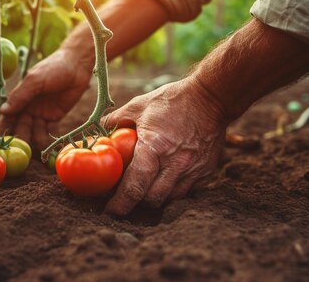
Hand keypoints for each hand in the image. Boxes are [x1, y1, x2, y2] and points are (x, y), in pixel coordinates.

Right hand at [0, 48, 92, 150]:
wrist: (77, 66)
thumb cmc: (53, 68)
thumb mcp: (35, 80)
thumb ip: (21, 95)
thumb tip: (3, 110)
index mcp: (19, 98)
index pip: (7, 116)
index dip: (3, 128)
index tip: (2, 139)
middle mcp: (27, 108)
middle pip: (19, 128)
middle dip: (20, 136)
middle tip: (25, 142)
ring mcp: (41, 114)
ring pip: (33, 133)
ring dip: (35, 137)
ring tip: (42, 132)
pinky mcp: (54, 118)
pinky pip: (48, 132)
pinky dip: (48, 137)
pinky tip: (51, 135)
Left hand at [101, 78, 227, 214]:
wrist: (211, 98)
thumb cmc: (172, 100)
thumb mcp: (139, 106)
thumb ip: (115, 120)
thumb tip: (96, 132)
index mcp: (154, 148)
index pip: (134, 186)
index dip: (120, 204)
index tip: (110, 211)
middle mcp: (175, 163)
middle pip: (151, 199)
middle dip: (136, 202)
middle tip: (126, 198)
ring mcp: (193, 170)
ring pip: (170, 199)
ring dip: (155, 197)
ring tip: (146, 188)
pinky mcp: (206, 172)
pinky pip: (187, 192)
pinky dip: (174, 190)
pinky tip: (166, 179)